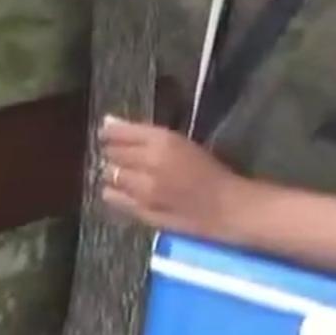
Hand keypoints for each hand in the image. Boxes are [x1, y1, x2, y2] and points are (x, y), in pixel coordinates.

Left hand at [97, 116, 247, 240]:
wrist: (229, 207)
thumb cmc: (210, 170)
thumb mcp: (179, 143)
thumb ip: (141, 133)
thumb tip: (108, 122)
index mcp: (162, 141)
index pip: (118, 133)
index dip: (109, 134)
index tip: (106, 135)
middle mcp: (150, 163)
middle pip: (111, 154)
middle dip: (112, 154)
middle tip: (118, 156)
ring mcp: (145, 190)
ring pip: (109, 176)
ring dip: (113, 174)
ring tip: (124, 175)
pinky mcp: (144, 212)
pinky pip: (115, 199)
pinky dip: (115, 193)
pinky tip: (125, 192)